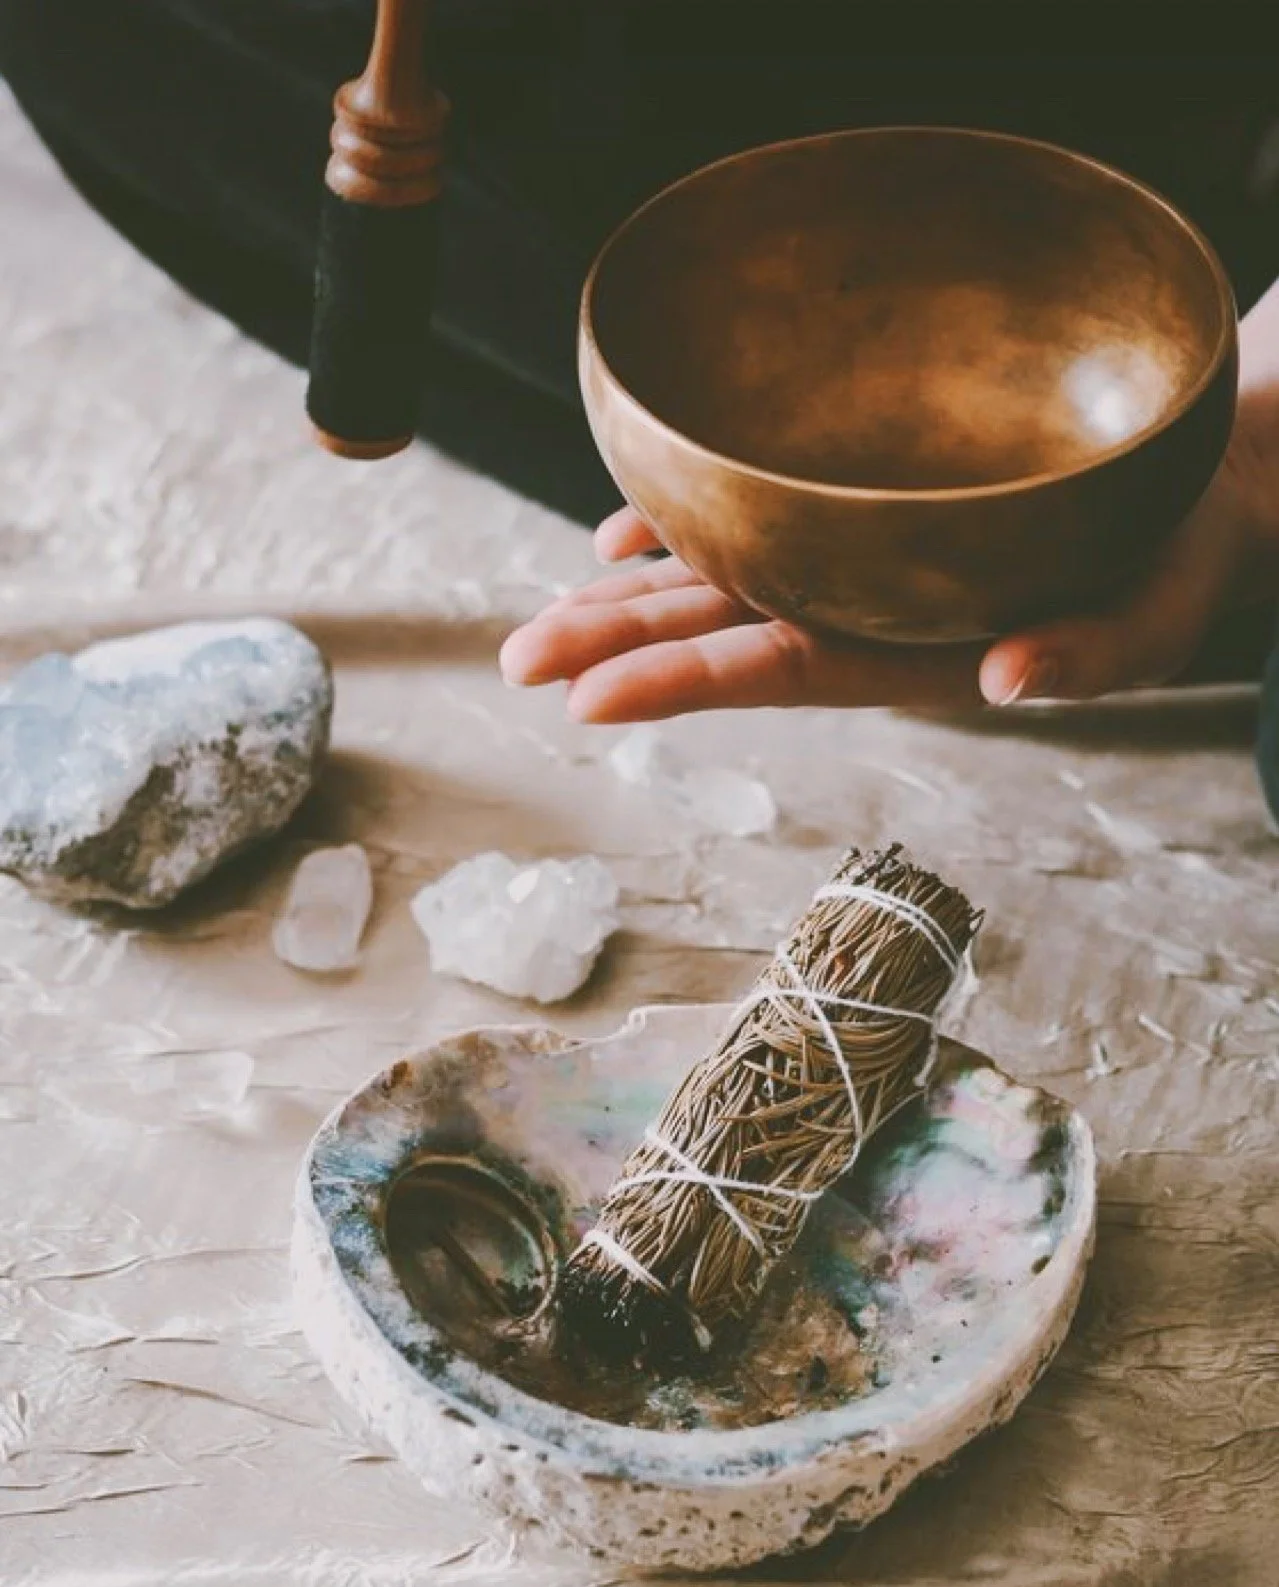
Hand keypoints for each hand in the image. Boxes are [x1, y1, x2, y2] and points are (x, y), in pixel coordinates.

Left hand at [500, 292, 1278, 723]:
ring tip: (541, 617)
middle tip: (513, 662)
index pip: (778, 670)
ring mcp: (851, 564)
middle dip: (615, 647)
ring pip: (718, 581)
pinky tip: (622, 530)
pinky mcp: (856, 513)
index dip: (682, 683)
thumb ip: (1087, 657)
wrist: (1179, 501)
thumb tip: (1007, 679)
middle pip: (719, 630)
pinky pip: (753, 525)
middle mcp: (861, 611)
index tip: (587, 702)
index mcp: (911, 648)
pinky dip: (684, 524)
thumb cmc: (1169, 564)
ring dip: (626, 597)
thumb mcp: (1149, 618)